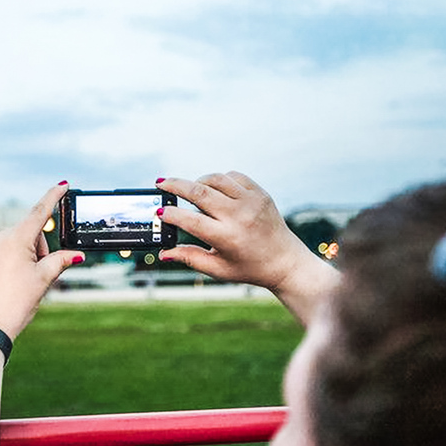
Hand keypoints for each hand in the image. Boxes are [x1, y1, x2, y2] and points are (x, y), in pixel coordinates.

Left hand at [0, 182, 84, 339]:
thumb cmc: (15, 302)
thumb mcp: (43, 280)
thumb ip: (60, 261)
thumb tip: (76, 254)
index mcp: (16, 238)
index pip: (39, 211)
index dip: (53, 197)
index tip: (63, 184)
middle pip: (29, 234)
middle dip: (39, 249)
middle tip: (38, 274)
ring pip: (15, 243)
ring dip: (25, 256)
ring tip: (21, 282)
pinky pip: (0, 253)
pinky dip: (10, 262)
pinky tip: (8, 283)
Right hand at [156, 172, 314, 292]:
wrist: (285, 262)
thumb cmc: (249, 268)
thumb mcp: (217, 268)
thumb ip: (189, 258)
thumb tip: (163, 252)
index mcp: (227, 238)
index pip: (191, 220)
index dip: (171, 214)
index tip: (159, 212)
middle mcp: (239, 216)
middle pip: (199, 192)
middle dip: (175, 186)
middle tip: (161, 184)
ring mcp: (252, 201)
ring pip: (215, 179)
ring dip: (197, 182)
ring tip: (188, 190)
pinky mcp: (260, 193)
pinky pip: (233, 176)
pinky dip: (218, 180)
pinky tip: (212, 190)